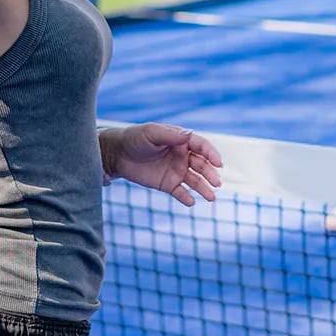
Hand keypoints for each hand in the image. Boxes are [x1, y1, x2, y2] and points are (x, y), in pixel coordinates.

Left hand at [102, 124, 222, 205]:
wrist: (116, 154)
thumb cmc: (134, 138)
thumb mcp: (151, 133)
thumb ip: (169, 135)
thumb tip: (189, 134)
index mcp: (181, 141)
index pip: (202, 146)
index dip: (212, 154)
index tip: (218, 163)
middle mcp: (182, 156)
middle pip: (202, 165)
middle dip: (210, 174)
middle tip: (217, 183)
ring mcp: (176, 171)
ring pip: (195, 181)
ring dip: (204, 188)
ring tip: (211, 198)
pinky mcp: (167, 184)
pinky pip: (180, 192)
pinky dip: (186, 198)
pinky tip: (191, 202)